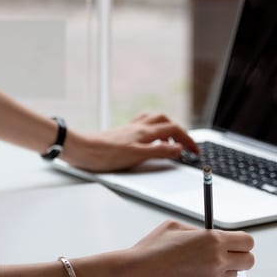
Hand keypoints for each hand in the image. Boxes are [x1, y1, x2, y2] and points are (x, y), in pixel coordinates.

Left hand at [61, 113, 200, 171]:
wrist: (81, 149)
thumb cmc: (105, 155)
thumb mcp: (138, 156)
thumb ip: (160, 151)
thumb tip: (179, 149)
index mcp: (145, 132)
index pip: (175, 131)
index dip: (188, 140)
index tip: (195, 152)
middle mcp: (139, 127)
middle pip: (167, 121)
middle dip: (180, 131)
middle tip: (185, 145)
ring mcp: (130, 129)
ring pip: (155, 120)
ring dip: (167, 127)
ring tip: (171, 140)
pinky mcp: (122, 132)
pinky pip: (143, 124)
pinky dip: (153, 128)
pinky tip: (149, 138)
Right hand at [78, 220, 254, 276]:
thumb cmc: (150, 251)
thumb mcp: (174, 227)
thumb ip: (199, 231)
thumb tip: (210, 235)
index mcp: (212, 240)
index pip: (247, 242)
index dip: (242, 243)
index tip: (235, 244)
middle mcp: (217, 261)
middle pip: (248, 261)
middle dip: (239, 259)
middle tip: (224, 258)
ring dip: (221, 273)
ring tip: (197, 270)